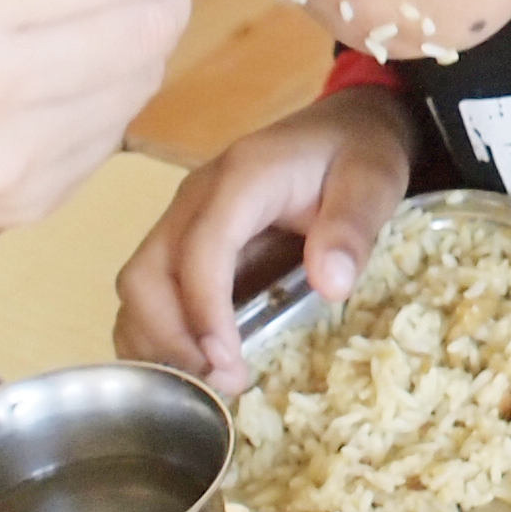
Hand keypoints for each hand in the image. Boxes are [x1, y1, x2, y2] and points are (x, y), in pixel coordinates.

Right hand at [116, 85, 424, 392]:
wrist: (345, 127)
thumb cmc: (358, 153)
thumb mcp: (373, 181)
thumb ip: (353, 227)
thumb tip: (330, 286)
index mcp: (241, 178)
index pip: (200, 250)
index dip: (205, 312)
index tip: (229, 364)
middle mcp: (194, 197)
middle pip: (146, 274)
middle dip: (171, 338)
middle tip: (221, 384)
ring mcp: (182, 219)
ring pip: (137, 287)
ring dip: (157, 343)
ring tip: (206, 385)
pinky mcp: (183, 241)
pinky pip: (149, 292)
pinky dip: (157, 334)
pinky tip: (191, 367)